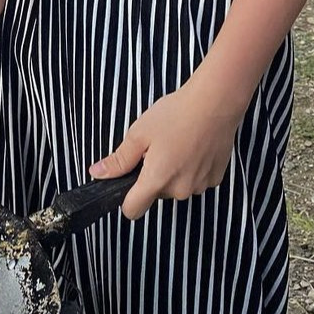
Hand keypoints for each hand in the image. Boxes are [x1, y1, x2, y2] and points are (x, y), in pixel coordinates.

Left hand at [90, 75, 245, 219]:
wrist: (216, 103)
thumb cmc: (176, 114)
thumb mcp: (139, 134)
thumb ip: (119, 160)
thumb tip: (97, 173)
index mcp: (157, 180)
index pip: (133, 210)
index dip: (125, 199)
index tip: (127, 181)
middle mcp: (179, 190)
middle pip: (155, 194)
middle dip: (151, 175)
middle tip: (156, 148)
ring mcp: (200, 186)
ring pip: (176, 187)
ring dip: (172, 172)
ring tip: (176, 143)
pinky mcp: (215, 179)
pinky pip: (194, 180)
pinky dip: (190, 168)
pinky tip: (192, 146)